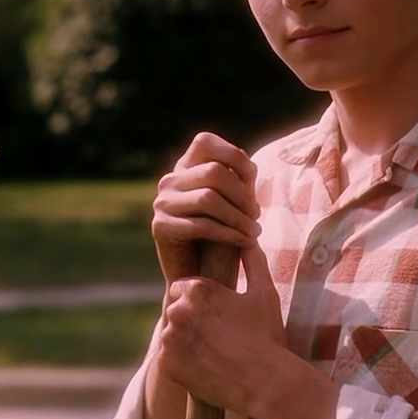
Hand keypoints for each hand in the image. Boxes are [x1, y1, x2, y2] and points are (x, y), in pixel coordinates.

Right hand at [151, 132, 261, 284]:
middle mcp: (169, 181)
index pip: (204, 142)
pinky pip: (202, 225)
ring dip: (239, 217)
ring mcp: (161, 203)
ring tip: (255, 232)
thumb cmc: (222, 235)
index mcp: (184, 167)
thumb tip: (246, 160)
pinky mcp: (160, 227)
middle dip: (242, 194)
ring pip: (208, 198)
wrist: (201, 276)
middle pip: (213, 171)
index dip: (232, 154)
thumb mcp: (233, 202)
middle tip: (257, 214)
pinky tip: (246, 242)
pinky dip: (230, 234)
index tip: (253, 177)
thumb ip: (237, 178)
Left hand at [159, 245, 287, 413]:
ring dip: (185, 340)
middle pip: (176, 310)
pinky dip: (182, 362)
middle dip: (191, 319)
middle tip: (217, 335)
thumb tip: (248, 240)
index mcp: (198, 290)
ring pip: (171, 335)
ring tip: (212, 351)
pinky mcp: (167, 365)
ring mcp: (170, 340)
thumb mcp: (264, 292)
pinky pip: (168, 359)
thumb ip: (253, 261)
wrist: (265, 382)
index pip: (183, 287)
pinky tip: (205, 366)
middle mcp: (178, 311)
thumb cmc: (266, 335)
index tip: (215, 313)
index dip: (199, 300)